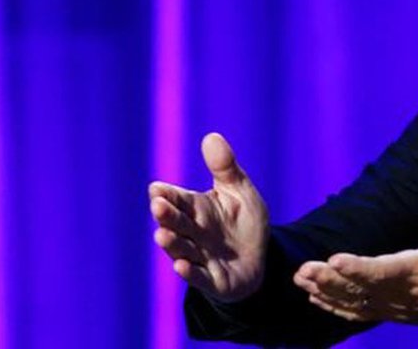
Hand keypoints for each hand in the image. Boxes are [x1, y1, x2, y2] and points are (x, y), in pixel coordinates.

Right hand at [149, 133, 269, 301]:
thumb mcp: (239, 191)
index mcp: (196, 209)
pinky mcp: (213, 280)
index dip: (168, 195)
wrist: (259, 258)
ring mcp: (200, 257)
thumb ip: (225, 168)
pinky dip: (190, 272)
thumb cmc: (242, 222)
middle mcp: (193, 233)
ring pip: (182, 250)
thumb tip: (211, 136)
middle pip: (176, 223)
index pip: (178, 199)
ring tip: (162, 234)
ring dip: (172, 243)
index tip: (157, 188)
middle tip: (158, 205)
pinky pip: (199, 277)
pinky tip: (180, 266)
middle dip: (167, 215)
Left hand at [293, 193, 417, 335]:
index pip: (384, 271)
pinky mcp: (390, 312)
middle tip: (304, 269)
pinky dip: (335, 306)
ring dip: (326, 291)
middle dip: (330, 279)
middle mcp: (401, 292)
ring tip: (300, 279)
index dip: (359, 268)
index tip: (335, 260)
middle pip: (360, 288)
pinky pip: (358, 312)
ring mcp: (394, 306)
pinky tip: (315, 297)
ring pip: (354, 302)